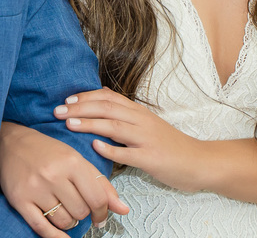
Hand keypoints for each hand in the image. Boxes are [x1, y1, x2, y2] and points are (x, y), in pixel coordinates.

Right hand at [0, 122, 128, 237]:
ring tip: (63, 210)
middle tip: (77, 208)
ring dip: (68, 221)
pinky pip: (42, 228)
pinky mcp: (20, 200)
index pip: (97, 198)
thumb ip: (101, 184)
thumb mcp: (77, 160)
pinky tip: (62, 237)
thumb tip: (123, 209)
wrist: (12, 142)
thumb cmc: (48, 152)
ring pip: (63, 221)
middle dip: (83, 214)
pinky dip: (55, 237)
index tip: (100, 216)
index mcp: (72, 162)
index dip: (103, 212)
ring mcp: (36, 188)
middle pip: (81, 211)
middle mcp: (54, 175)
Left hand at [55, 88, 204, 191]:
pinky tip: (94, 147)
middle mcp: (141, 121)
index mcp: (138, 112)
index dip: (85, 96)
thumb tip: (100, 100)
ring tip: (69, 124)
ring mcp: (146, 139)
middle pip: (107, 107)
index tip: (66, 99)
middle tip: (57, 111)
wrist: (199, 161)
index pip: (108, 97)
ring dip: (89, 123)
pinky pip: (128, 153)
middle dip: (80, 108)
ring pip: (114, 126)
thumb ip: (124, 115)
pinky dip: (110, 149)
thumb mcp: (146, 124)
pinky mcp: (152, 158)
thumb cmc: (169, 145)